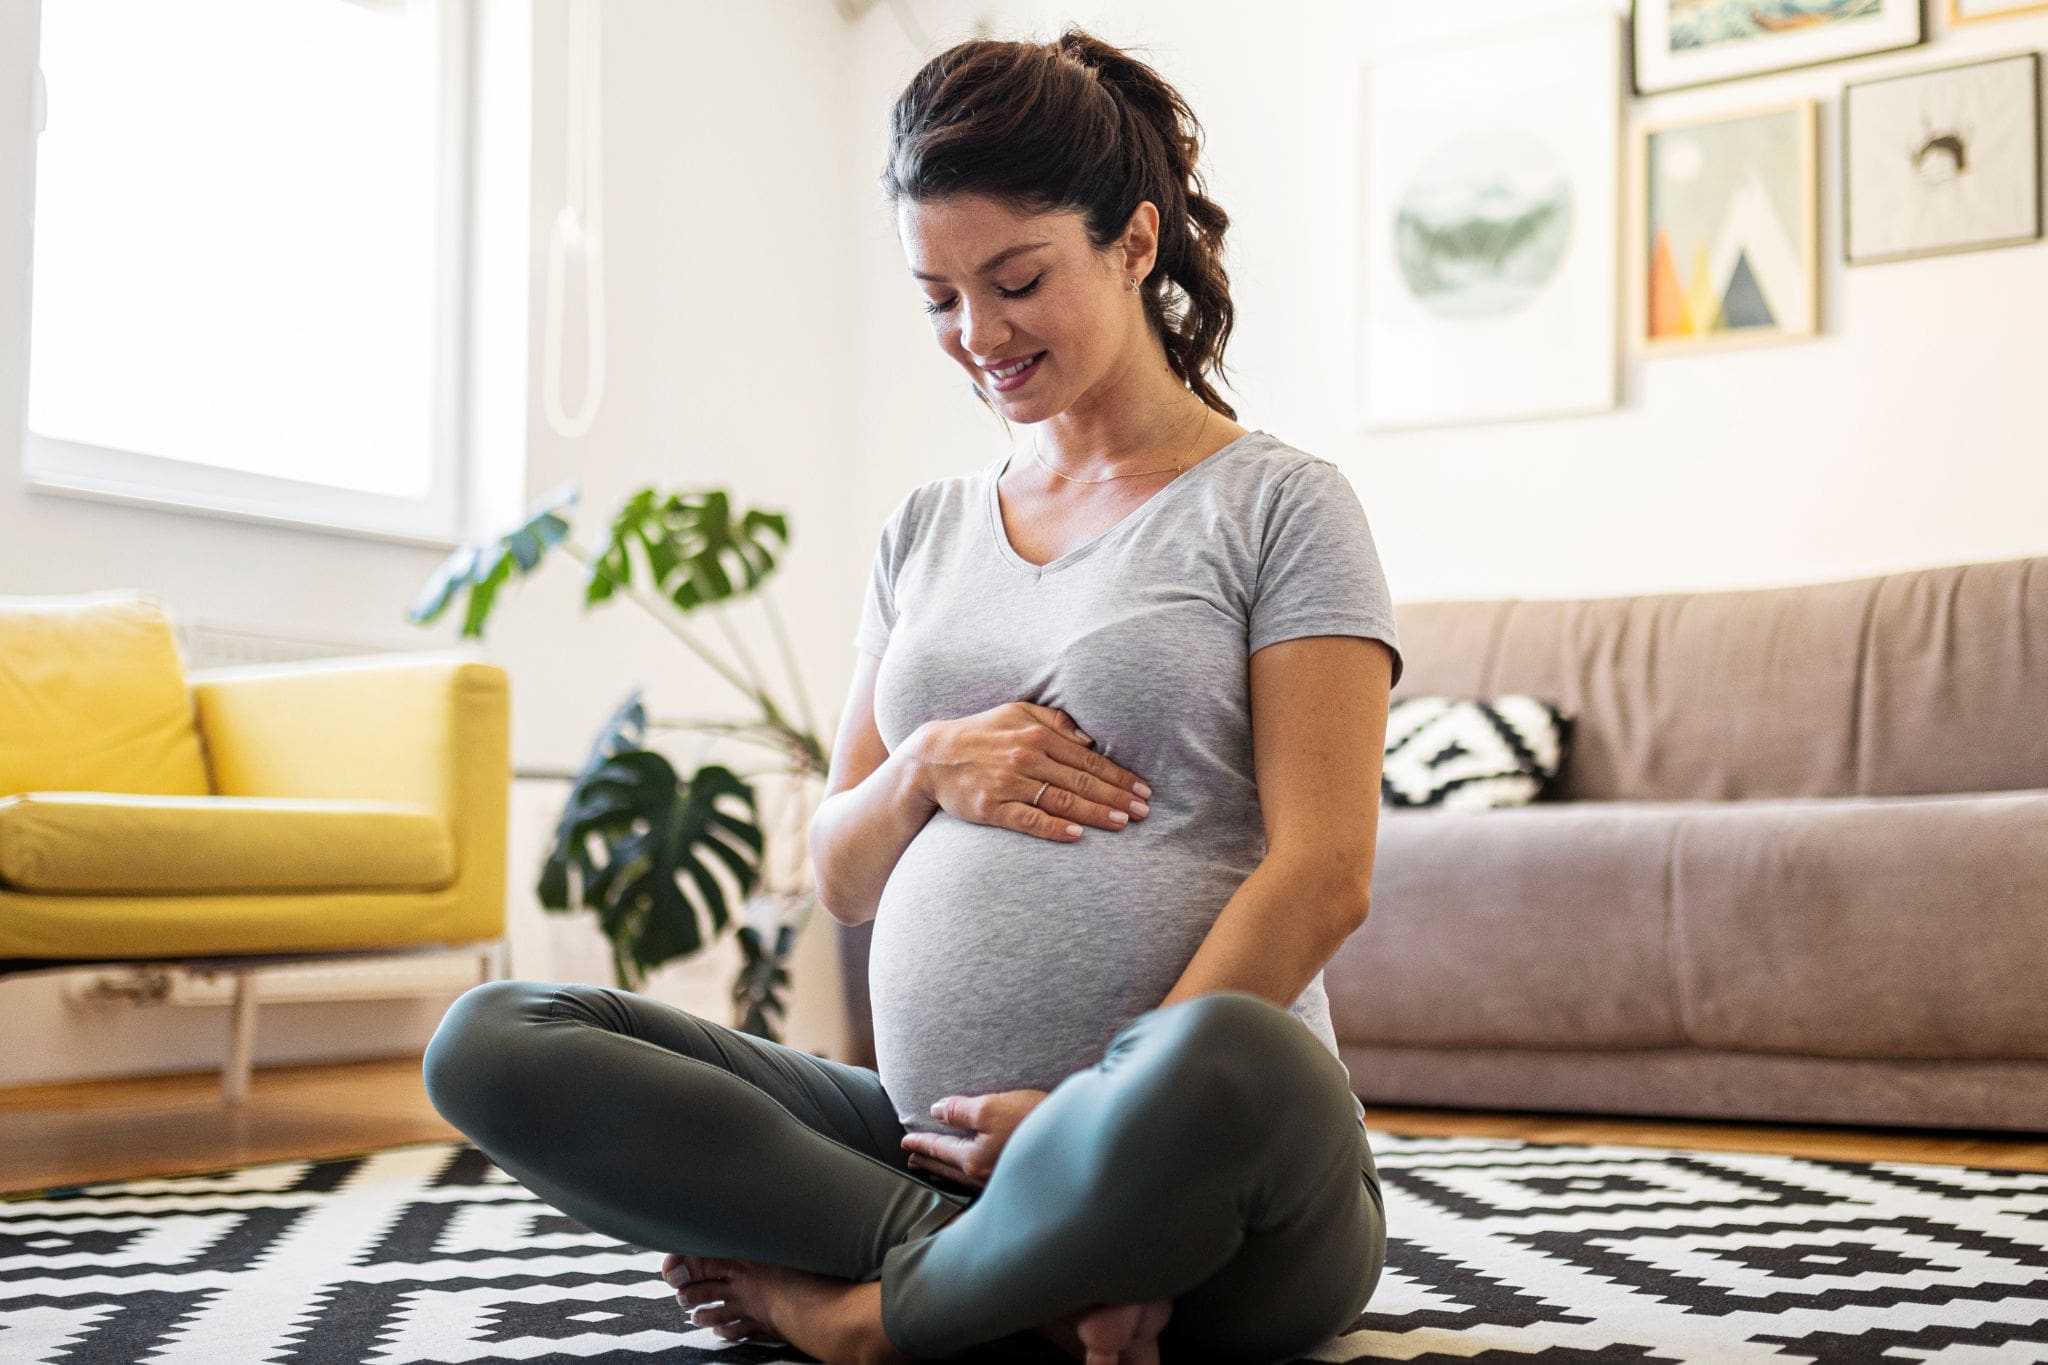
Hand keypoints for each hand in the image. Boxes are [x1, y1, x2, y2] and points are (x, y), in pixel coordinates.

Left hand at [900, 1088, 1049, 1187]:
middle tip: (912, 1160)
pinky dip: (965, 1173)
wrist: (1076, 1134)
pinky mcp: (1016, 1176)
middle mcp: (984, 1176)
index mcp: (973, 1160)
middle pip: (948, 1168)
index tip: (905, 1144)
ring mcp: (1001, 1180)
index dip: (921, 1144)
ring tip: (934, 1166)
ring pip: (963, 1176)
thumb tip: (936, 1111)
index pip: (940, 1149)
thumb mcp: (990, 1107)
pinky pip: (980, 1178)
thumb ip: (960, 1110)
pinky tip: (971, 1170)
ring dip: (945, 1169)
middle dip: (929, 1161)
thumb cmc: (1033, 1119)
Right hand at [909, 702, 1151, 843]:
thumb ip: (1055, 721)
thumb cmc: (981, 734)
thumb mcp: (1016, 712)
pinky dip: (1054, 828)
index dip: (1119, 775)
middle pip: (1081, 782)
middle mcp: (1026, 757)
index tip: (1143, 789)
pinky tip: (1078, 835)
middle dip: (1117, 797)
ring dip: (1096, 813)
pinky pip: (1029, 820)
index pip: (1088, 760)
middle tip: (1145, 811)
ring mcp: (1008, 783)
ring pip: (1061, 801)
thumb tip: (1090, 740)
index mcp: (1036, 734)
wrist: (932, 758)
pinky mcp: (991, 807)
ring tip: (1123, 823)